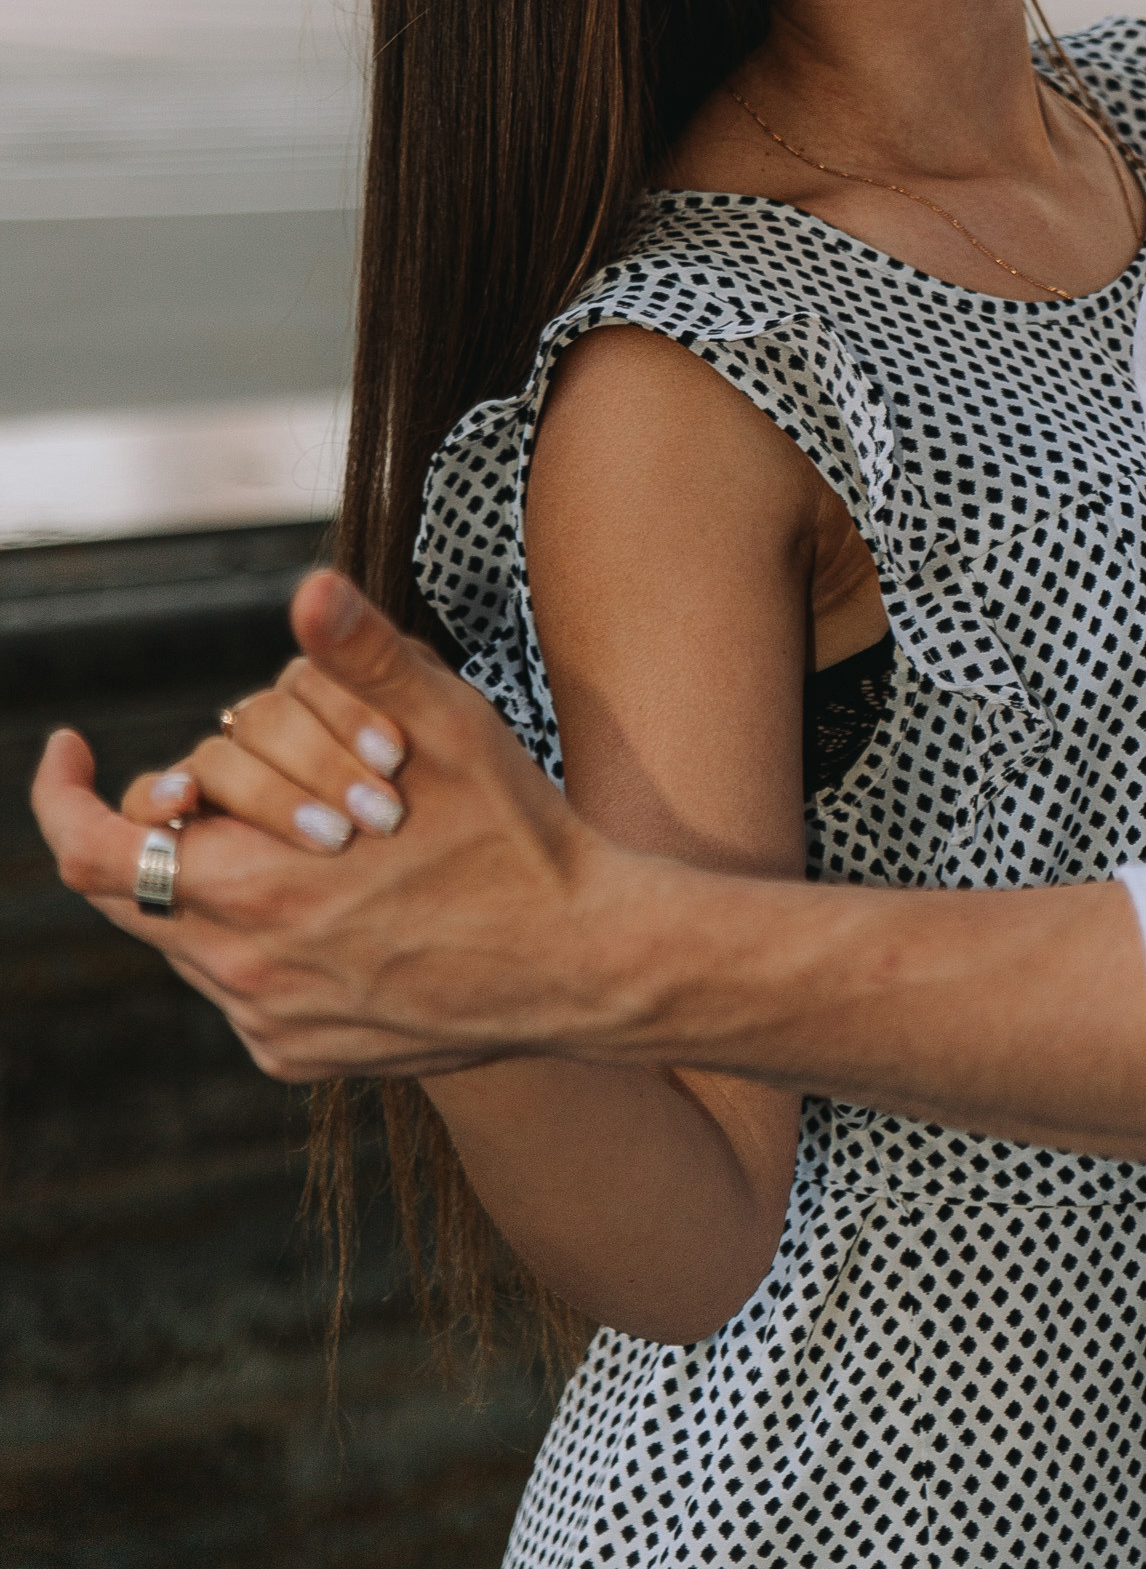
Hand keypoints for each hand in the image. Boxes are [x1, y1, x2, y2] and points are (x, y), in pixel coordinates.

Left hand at [32, 571, 622, 1081]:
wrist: (585, 964)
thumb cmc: (519, 837)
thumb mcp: (452, 728)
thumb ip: (366, 658)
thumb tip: (310, 586)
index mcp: (258, 891)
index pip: (93, 851)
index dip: (63, 794)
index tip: (70, 744)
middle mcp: (245, 975)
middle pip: (131, 888)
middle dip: (157, 818)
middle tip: (209, 777)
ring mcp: (271, 1026)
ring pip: (184, 936)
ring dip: (212, 875)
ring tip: (296, 830)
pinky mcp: (300, 1056)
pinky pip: (235, 986)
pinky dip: (255, 932)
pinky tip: (333, 898)